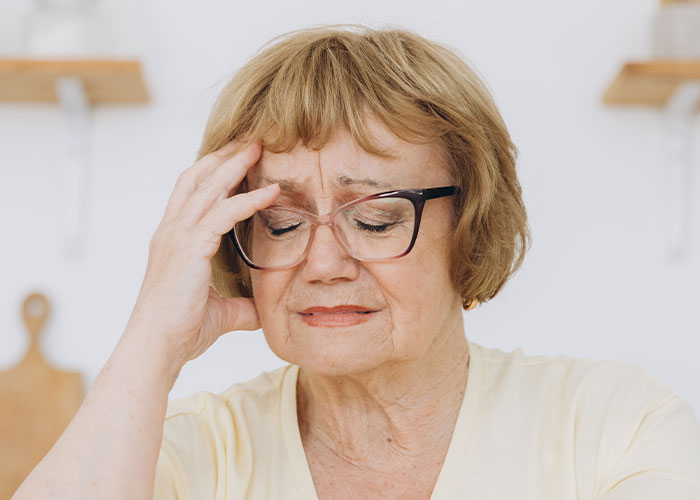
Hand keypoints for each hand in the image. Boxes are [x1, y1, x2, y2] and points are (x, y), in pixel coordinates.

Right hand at [125, 139, 278, 368]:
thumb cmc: (180, 331)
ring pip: (209, 186)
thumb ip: (241, 306)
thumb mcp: (220, 313)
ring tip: (260, 147)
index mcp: (173, 240)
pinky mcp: (190, 247)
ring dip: (236, 164)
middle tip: (251, 139)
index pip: (191, 192)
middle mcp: (171, 231)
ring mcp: (177, 236)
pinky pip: (224, 213)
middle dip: (225, 155)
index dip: (212, 171)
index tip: (237, 157)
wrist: (157, 347)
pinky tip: (273, 191)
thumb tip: (262, 311)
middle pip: (197, 177)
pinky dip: (249, 199)